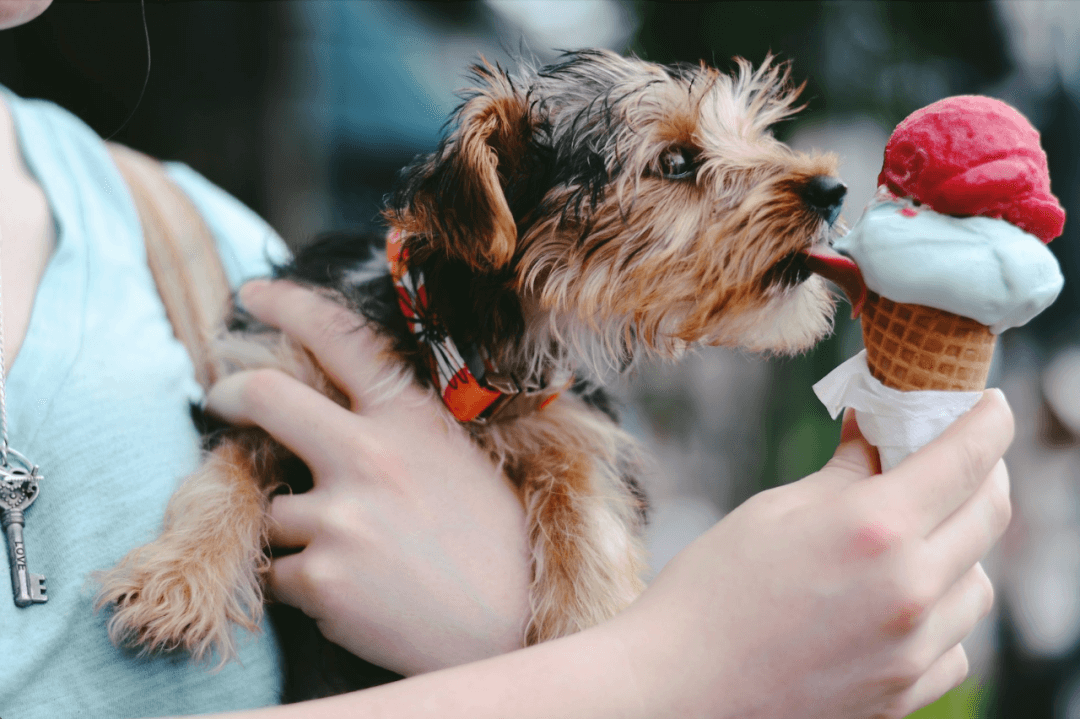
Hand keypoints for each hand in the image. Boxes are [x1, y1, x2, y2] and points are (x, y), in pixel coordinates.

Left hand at [207, 280, 530, 676]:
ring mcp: (341, 516)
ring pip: (273, 507)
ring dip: (296, 531)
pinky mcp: (321, 576)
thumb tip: (340, 415)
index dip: (288, 305)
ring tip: (355, 557)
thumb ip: (400, 431)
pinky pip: (278, 572)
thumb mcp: (460, 460)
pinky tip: (355, 593)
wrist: (512, 628)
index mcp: (411, 419)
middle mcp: (370, 454)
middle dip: (229, 393)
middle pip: (267, 396)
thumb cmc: (496, 543)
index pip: (341, 338)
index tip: (252, 295)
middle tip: (218, 398)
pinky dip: (302, 585)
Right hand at [610, 392, 1012, 718]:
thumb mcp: (774, 511)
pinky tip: (896, 602)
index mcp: (875, 528)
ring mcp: (913, 649)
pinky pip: (955, 644)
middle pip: (990, 515)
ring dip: (960, 549)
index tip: (990, 405)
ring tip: (914, 538)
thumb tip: (876, 431)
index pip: (966, 458)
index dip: (988, 420)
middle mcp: (910, 589)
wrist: (679, 687)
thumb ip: (844, 472)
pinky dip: (939, 615)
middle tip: (955, 459)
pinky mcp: (903, 693)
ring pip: (978, 584)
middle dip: (982, 475)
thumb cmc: (712, 590)